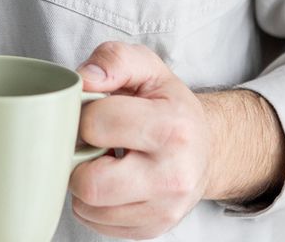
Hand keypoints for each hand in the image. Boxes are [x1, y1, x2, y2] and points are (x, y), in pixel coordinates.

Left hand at [68, 43, 215, 238]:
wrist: (205, 146)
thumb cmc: (167, 105)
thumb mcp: (147, 67)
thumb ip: (114, 59)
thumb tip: (84, 79)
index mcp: (172, 127)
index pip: (96, 125)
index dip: (84, 115)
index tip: (96, 112)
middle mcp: (173, 175)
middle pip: (89, 183)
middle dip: (78, 159)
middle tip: (91, 144)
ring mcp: (165, 209)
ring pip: (89, 208)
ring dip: (83, 183)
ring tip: (102, 161)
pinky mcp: (153, 229)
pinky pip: (98, 225)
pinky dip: (94, 204)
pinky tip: (111, 182)